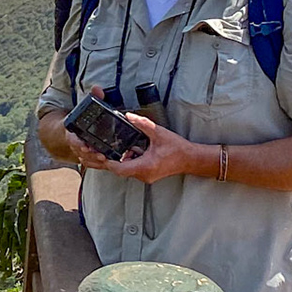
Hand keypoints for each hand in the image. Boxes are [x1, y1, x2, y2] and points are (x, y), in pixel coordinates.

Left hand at [85, 114, 209, 184]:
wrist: (191, 159)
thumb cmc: (177, 148)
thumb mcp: (159, 133)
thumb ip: (142, 124)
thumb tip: (128, 116)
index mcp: (145, 166)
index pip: (119, 169)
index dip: (108, 161)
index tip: (100, 152)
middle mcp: (143, 174)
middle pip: (118, 170)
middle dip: (108, 160)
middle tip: (100, 150)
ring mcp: (145, 176)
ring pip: (125, 170)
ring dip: (119, 159)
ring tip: (119, 148)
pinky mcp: (147, 174)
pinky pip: (132, 169)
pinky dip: (128, 160)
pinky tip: (133, 150)